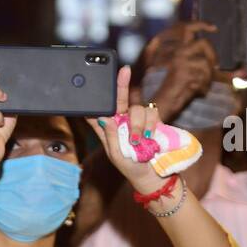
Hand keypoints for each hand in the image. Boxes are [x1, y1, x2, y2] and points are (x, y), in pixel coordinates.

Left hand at [86, 65, 166, 195]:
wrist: (154, 175)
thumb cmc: (131, 167)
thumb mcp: (116, 155)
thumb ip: (111, 137)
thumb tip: (105, 118)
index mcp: (107, 129)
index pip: (97, 112)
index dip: (94, 100)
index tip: (92, 86)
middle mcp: (122, 122)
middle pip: (118, 99)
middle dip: (121, 84)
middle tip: (124, 71)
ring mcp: (137, 121)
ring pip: (137, 109)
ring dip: (138, 124)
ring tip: (139, 141)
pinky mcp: (152, 121)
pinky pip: (152, 113)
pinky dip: (151, 124)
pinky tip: (149, 136)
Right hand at [138, 21, 219, 118]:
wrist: (161, 105)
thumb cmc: (178, 91)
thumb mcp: (198, 77)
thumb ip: (218, 73)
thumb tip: (244, 72)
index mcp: (177, 49)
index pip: (187, 27)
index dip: (201, 24)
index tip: (214, 28)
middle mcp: (176, 52)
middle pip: (203, 43)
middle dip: (212, 56)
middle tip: (215, 68)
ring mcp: (178, 61)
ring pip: (204, 63)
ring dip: (207, 77)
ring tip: (201, 86)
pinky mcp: (181, 72)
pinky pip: (201, 76)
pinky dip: (203, 86)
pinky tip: (197, 92)